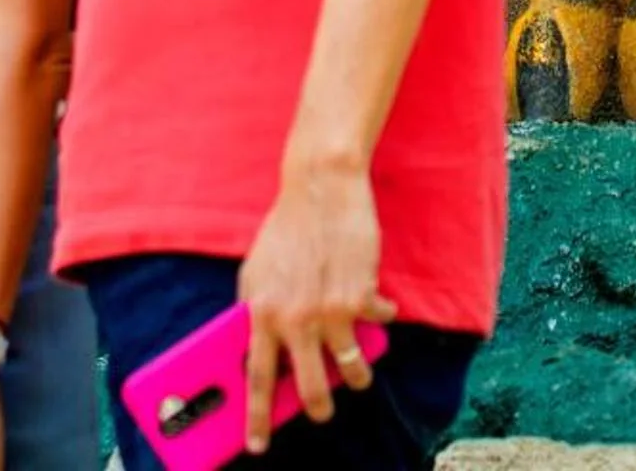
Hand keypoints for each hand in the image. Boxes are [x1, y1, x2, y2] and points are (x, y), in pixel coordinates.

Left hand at [238, 161, 395, 452]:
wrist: (321, 190)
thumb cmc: (286, 228)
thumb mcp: (255, 272)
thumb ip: (256, 311)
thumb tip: (258, 347)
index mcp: (262, 314)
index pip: (256, 379)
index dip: (256, 419)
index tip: (257, 444)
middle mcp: (295, 319)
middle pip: (309, 387)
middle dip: (319, 407)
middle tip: (323, 410)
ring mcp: (330, 311)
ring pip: (350, 369)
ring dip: (356, 372)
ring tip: (357, 368)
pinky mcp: (362, 297)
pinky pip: (378, 323)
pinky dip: (380, 316)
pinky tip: (378, 305)